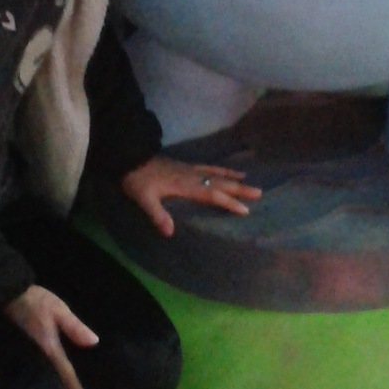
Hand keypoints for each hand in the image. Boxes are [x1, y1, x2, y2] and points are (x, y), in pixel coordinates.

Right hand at [3, 284, 98, 388]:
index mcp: (49, 349)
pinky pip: (36, 385)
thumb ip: (75, 327)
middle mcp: (38, 360)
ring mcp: (28, 362)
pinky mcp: (21, 360)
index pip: (67, 378)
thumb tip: (94, 343)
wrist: (4, 294)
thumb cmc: (34, 300)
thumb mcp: (58, 309)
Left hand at [119, 155, 260, 237]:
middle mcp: (192, 175)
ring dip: (233, 178)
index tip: (245, 210)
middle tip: (259, 192)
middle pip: (220, 183)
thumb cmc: (137, 180)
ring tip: (249, 180)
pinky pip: (209, 167)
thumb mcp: (144, 199)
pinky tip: (225, 171)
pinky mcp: (185, 165)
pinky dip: (220, 169)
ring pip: (216, 173)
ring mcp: (189, 169)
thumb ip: (157, 214)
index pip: (212, 195)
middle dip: (240, 189)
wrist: (130, 156)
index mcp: (185, 185)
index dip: (229, 202)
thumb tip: (170, 232)